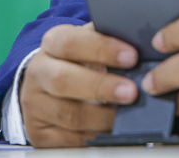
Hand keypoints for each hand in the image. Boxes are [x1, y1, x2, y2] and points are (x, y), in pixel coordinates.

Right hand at [19, 22, 138, 146]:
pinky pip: (68, 138)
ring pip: (68, 114)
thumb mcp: (88, 42)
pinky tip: (110, 130)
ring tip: (125, 115)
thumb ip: (108, 40)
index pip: (72, 42)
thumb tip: (142, 43)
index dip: (102, 49)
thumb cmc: (76, 60)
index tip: (131, 57)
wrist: (45, 86)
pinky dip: (94, 135)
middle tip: (131, 92)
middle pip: (64, 80)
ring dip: (101, 117)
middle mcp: (40, 72)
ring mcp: (36, 104)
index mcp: (53, 44)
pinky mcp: (40, 132)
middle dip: (101, 87)